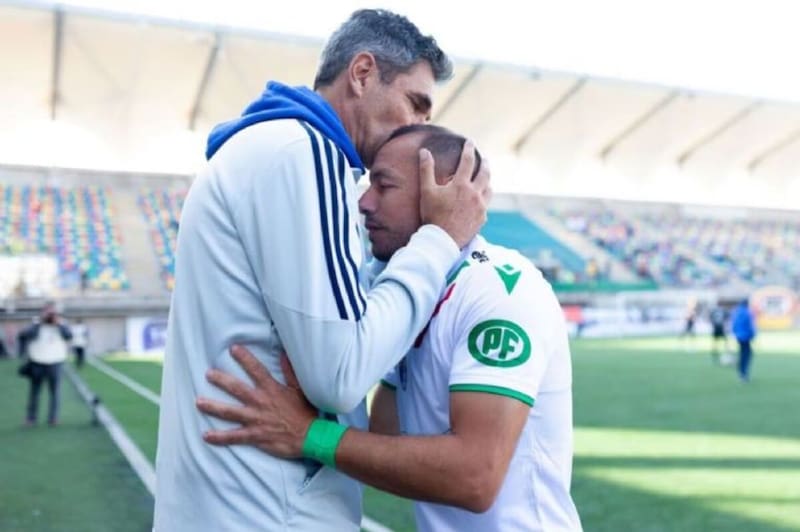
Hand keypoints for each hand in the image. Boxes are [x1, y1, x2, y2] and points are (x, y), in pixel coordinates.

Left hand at [196, 345, 315, 458]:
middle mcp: (261, 402)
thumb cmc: (305, 412)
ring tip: (198, 402)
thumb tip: (284, 353)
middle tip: (208, 374)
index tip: (232, 348)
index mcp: (272, 389)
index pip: (256, 370)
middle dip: (221, 380)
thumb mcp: (300, 389)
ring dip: (213, 407)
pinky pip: (234, 437)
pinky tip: (205, 436)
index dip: (244, 358)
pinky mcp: (255, 435)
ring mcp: (256, 419)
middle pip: (237, 389)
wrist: (311, 437)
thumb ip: (290, 371)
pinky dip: (219, 437)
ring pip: (230, 412)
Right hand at [419, 141, 490, 248]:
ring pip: (489, 189)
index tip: (470, 142)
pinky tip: (480, 200)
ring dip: (487, 181)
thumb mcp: (426, 191)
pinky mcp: (482, 219)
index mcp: (461, 185)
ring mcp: (481, 207)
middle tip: (484, 158)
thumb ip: (426, 170)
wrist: (442, 240)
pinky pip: (486, 205)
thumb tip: (424, 151)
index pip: (468, 161)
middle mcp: (474, 194)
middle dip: (484, 163)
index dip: (469, 149)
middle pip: (484, 173)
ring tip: (485, 178)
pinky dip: (484, 199)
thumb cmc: (433, 215)